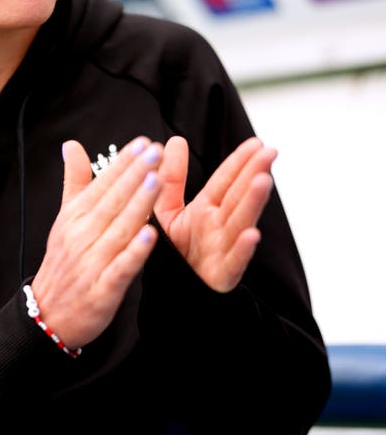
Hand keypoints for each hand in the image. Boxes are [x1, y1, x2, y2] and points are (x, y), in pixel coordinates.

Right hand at [31, 137, 162, 348]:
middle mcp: (82, 235)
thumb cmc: (63, 263)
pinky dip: (135, 251)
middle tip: (155, 152)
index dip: (123, 162)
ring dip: (138, 204)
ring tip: (156, 180)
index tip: (143, 143)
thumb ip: (75, 182)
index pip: (102, 183)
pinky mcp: (102, 289)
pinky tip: (151, 234)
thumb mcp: (65, 219)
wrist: (46, 315)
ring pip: (119, 229)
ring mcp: (92, 262)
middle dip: (135, 175)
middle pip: (112, 201)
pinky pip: (121, 267)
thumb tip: (72, 145)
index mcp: (75, 216)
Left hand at [153, 136, 276, 292]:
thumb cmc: (176, 253)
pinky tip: (252, 235)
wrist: (173, 293)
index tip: (257, 144)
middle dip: (253, 174)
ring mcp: (223, 250)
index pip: (226, 181)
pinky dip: (243, 249)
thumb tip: (175, 141)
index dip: (240, 162)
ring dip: (253, 204)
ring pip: (240, 223)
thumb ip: (171, 178)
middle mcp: (218, 227)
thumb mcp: (166, 210)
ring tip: (263, 181)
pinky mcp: (221, 275)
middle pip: (238, 197)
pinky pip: (233, 261)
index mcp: (207, 210)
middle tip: (269, 153)